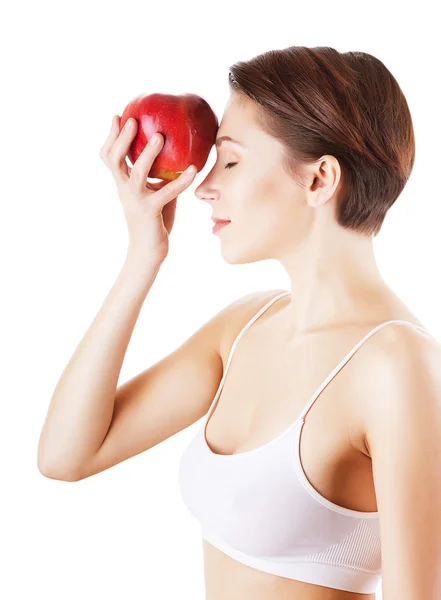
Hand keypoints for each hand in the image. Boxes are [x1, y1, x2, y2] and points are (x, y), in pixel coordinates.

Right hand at [99, 115, 196, 264]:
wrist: (148, 251)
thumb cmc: (154, 220)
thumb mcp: (155, 193)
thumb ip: (162, 176)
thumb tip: (181, 155)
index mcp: (123, 184)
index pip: (109, 157)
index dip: (110, 136)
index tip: (117, 116)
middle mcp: (125, 190)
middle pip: (115, 160)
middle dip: (121, 139)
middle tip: (132, 120)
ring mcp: (136, 200)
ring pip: (138, 173)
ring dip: (148, 154)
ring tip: (161, 137)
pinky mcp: (150, 211)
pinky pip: (167, 193)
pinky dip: (180, 181)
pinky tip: (193, 170)